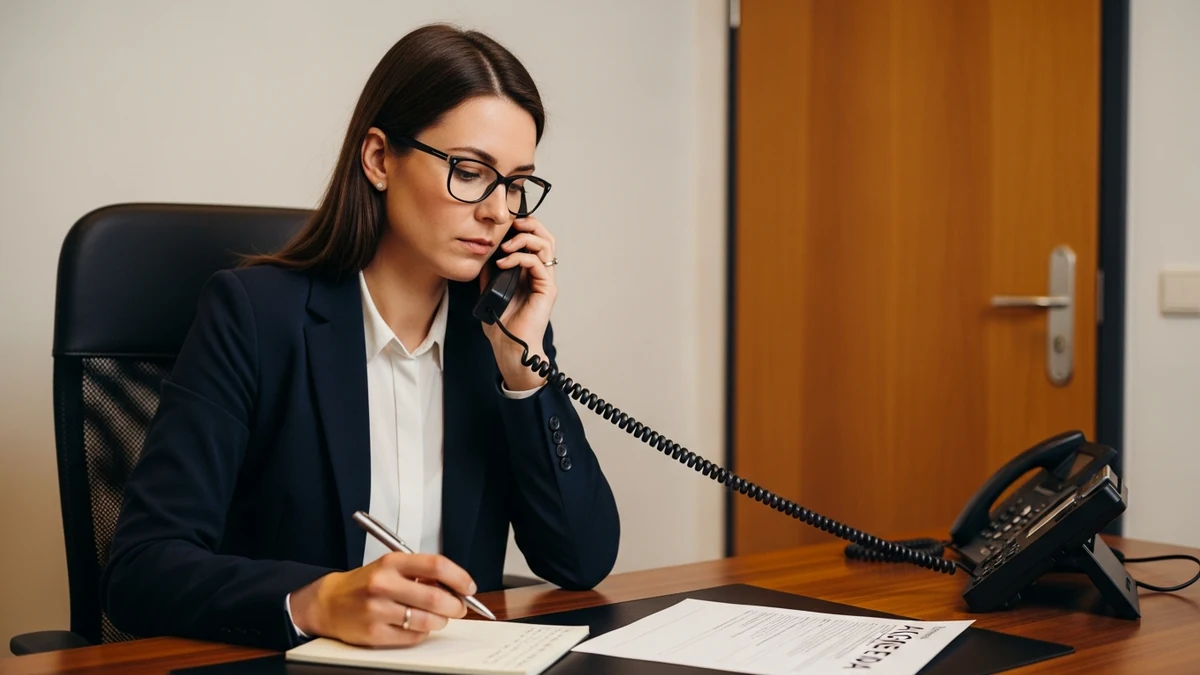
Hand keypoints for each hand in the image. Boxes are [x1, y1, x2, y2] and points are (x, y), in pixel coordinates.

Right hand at [289, 553, 475, 646]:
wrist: (329, 602)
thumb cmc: (366, 583)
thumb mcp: (392, 566)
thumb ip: (422, 572)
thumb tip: (456, 585)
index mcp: (392, 562)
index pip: (436, 566)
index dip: (459, 578)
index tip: (468, 587)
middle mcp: (383, 584)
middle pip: (435, 597)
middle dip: (456, 605)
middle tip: (459, 607)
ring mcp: (378, 610)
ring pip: (427, 621)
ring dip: (441, 621)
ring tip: (439, 618)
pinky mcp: (374, 633)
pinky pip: (412, 636)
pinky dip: (422, 632)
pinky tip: (417, 625)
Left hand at [480, 215, 556, 390]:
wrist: (510, 347)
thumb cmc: (502, 325)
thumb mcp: (490, 291)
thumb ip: (490, 273)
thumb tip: (484, 255)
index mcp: (529, 272)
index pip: (534, 240)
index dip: (523, 227)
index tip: (504, 225)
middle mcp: (540, 274)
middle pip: (546, 237)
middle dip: (530, 224)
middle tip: (512, 224)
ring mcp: (545, 281)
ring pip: (546, 245)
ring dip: (524, 239)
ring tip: (506, 246)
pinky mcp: (547, 289)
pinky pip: (537, 263)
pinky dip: (520, 257)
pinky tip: (504, 263)